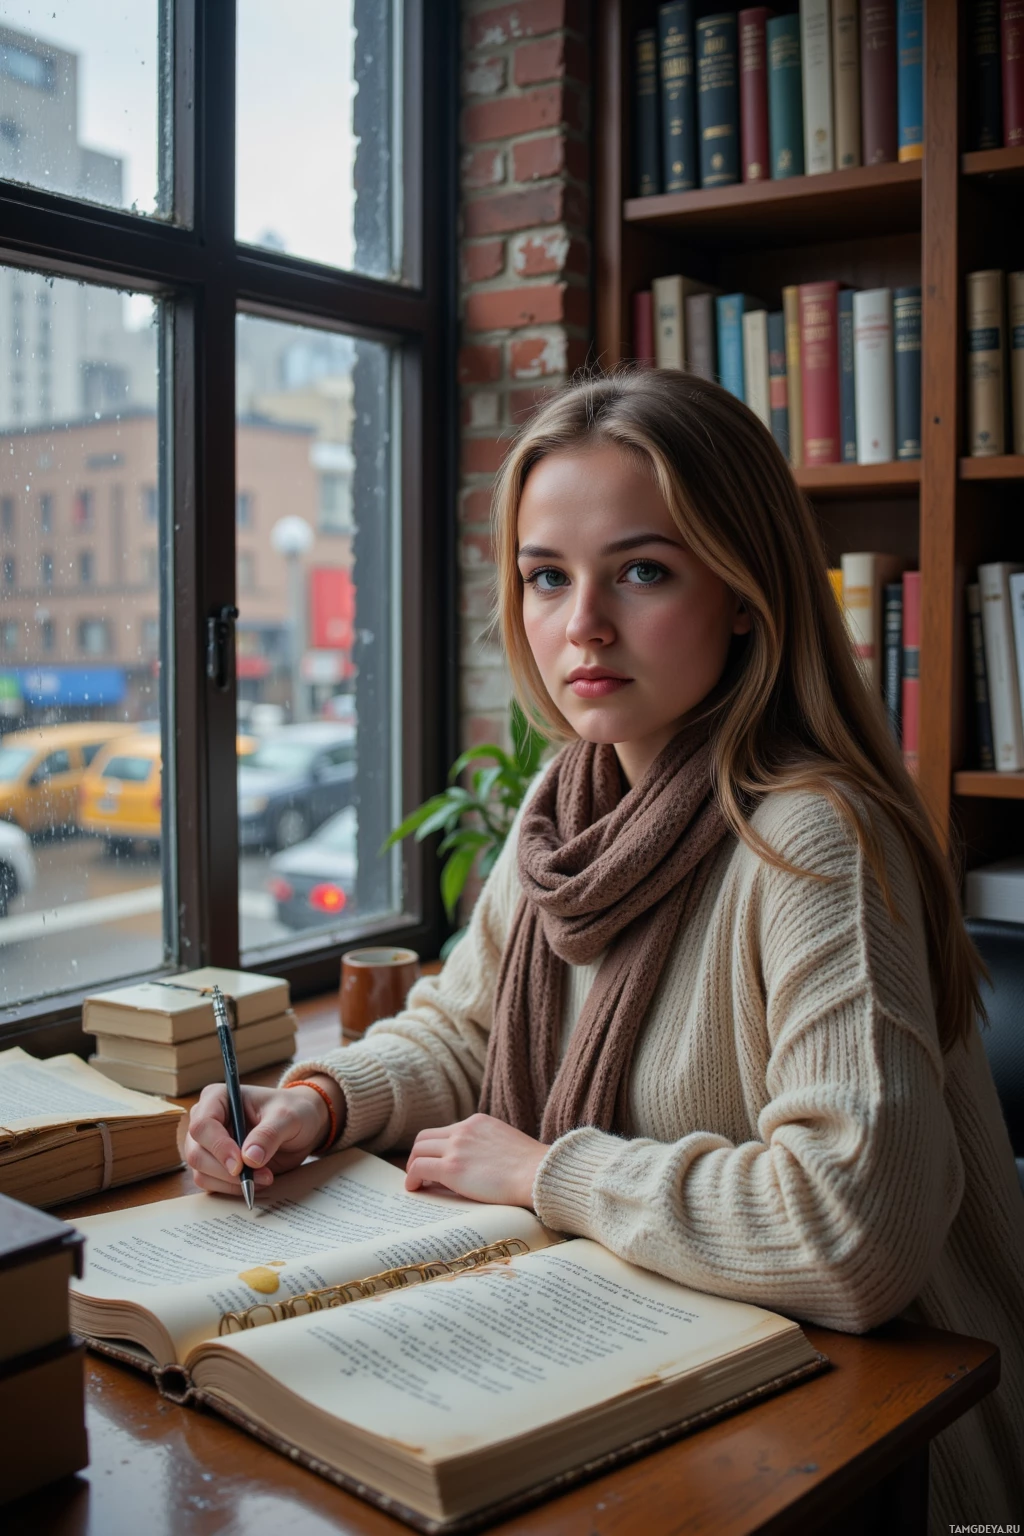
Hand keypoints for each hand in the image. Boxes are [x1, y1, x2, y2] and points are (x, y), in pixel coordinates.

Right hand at [184, 1077, 345, 1195]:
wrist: (302, 1126)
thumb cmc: (293, 1111)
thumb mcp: (288, 1117)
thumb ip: (268, 1134)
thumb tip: (249, 1159)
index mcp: (217, 1098)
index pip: (202, 1125)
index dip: (218, 1147)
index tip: (240, 1164)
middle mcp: (206, 1120)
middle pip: (196, 1153)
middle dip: (227, 1171)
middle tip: (261, 1175)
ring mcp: (208, 1145)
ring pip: (202, 1173)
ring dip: (232, 1183)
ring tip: (265, 1177)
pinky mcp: (215, 1165)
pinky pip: (212, 1184)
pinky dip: (233, 1188)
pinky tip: (257, 1182)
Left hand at [404, 1113, 545, 1207]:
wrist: (537, 1174)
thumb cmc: (531, 1168)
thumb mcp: (507, 1144)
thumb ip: (488, 1147)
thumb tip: (476, 1165)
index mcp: (478, 1122)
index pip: (447, 1131)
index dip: (437, 1147)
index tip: (437, 1161)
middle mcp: (464, 1129)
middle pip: (425, 1137)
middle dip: (419, 1154)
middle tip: (419, 1171)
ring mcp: (456, 1147)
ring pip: (418, 1150)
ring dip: (413, 1166)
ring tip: (416, 1182)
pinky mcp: (451, 1167)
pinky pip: (419, 1168)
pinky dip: (412, 1178)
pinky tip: (414, 1189)